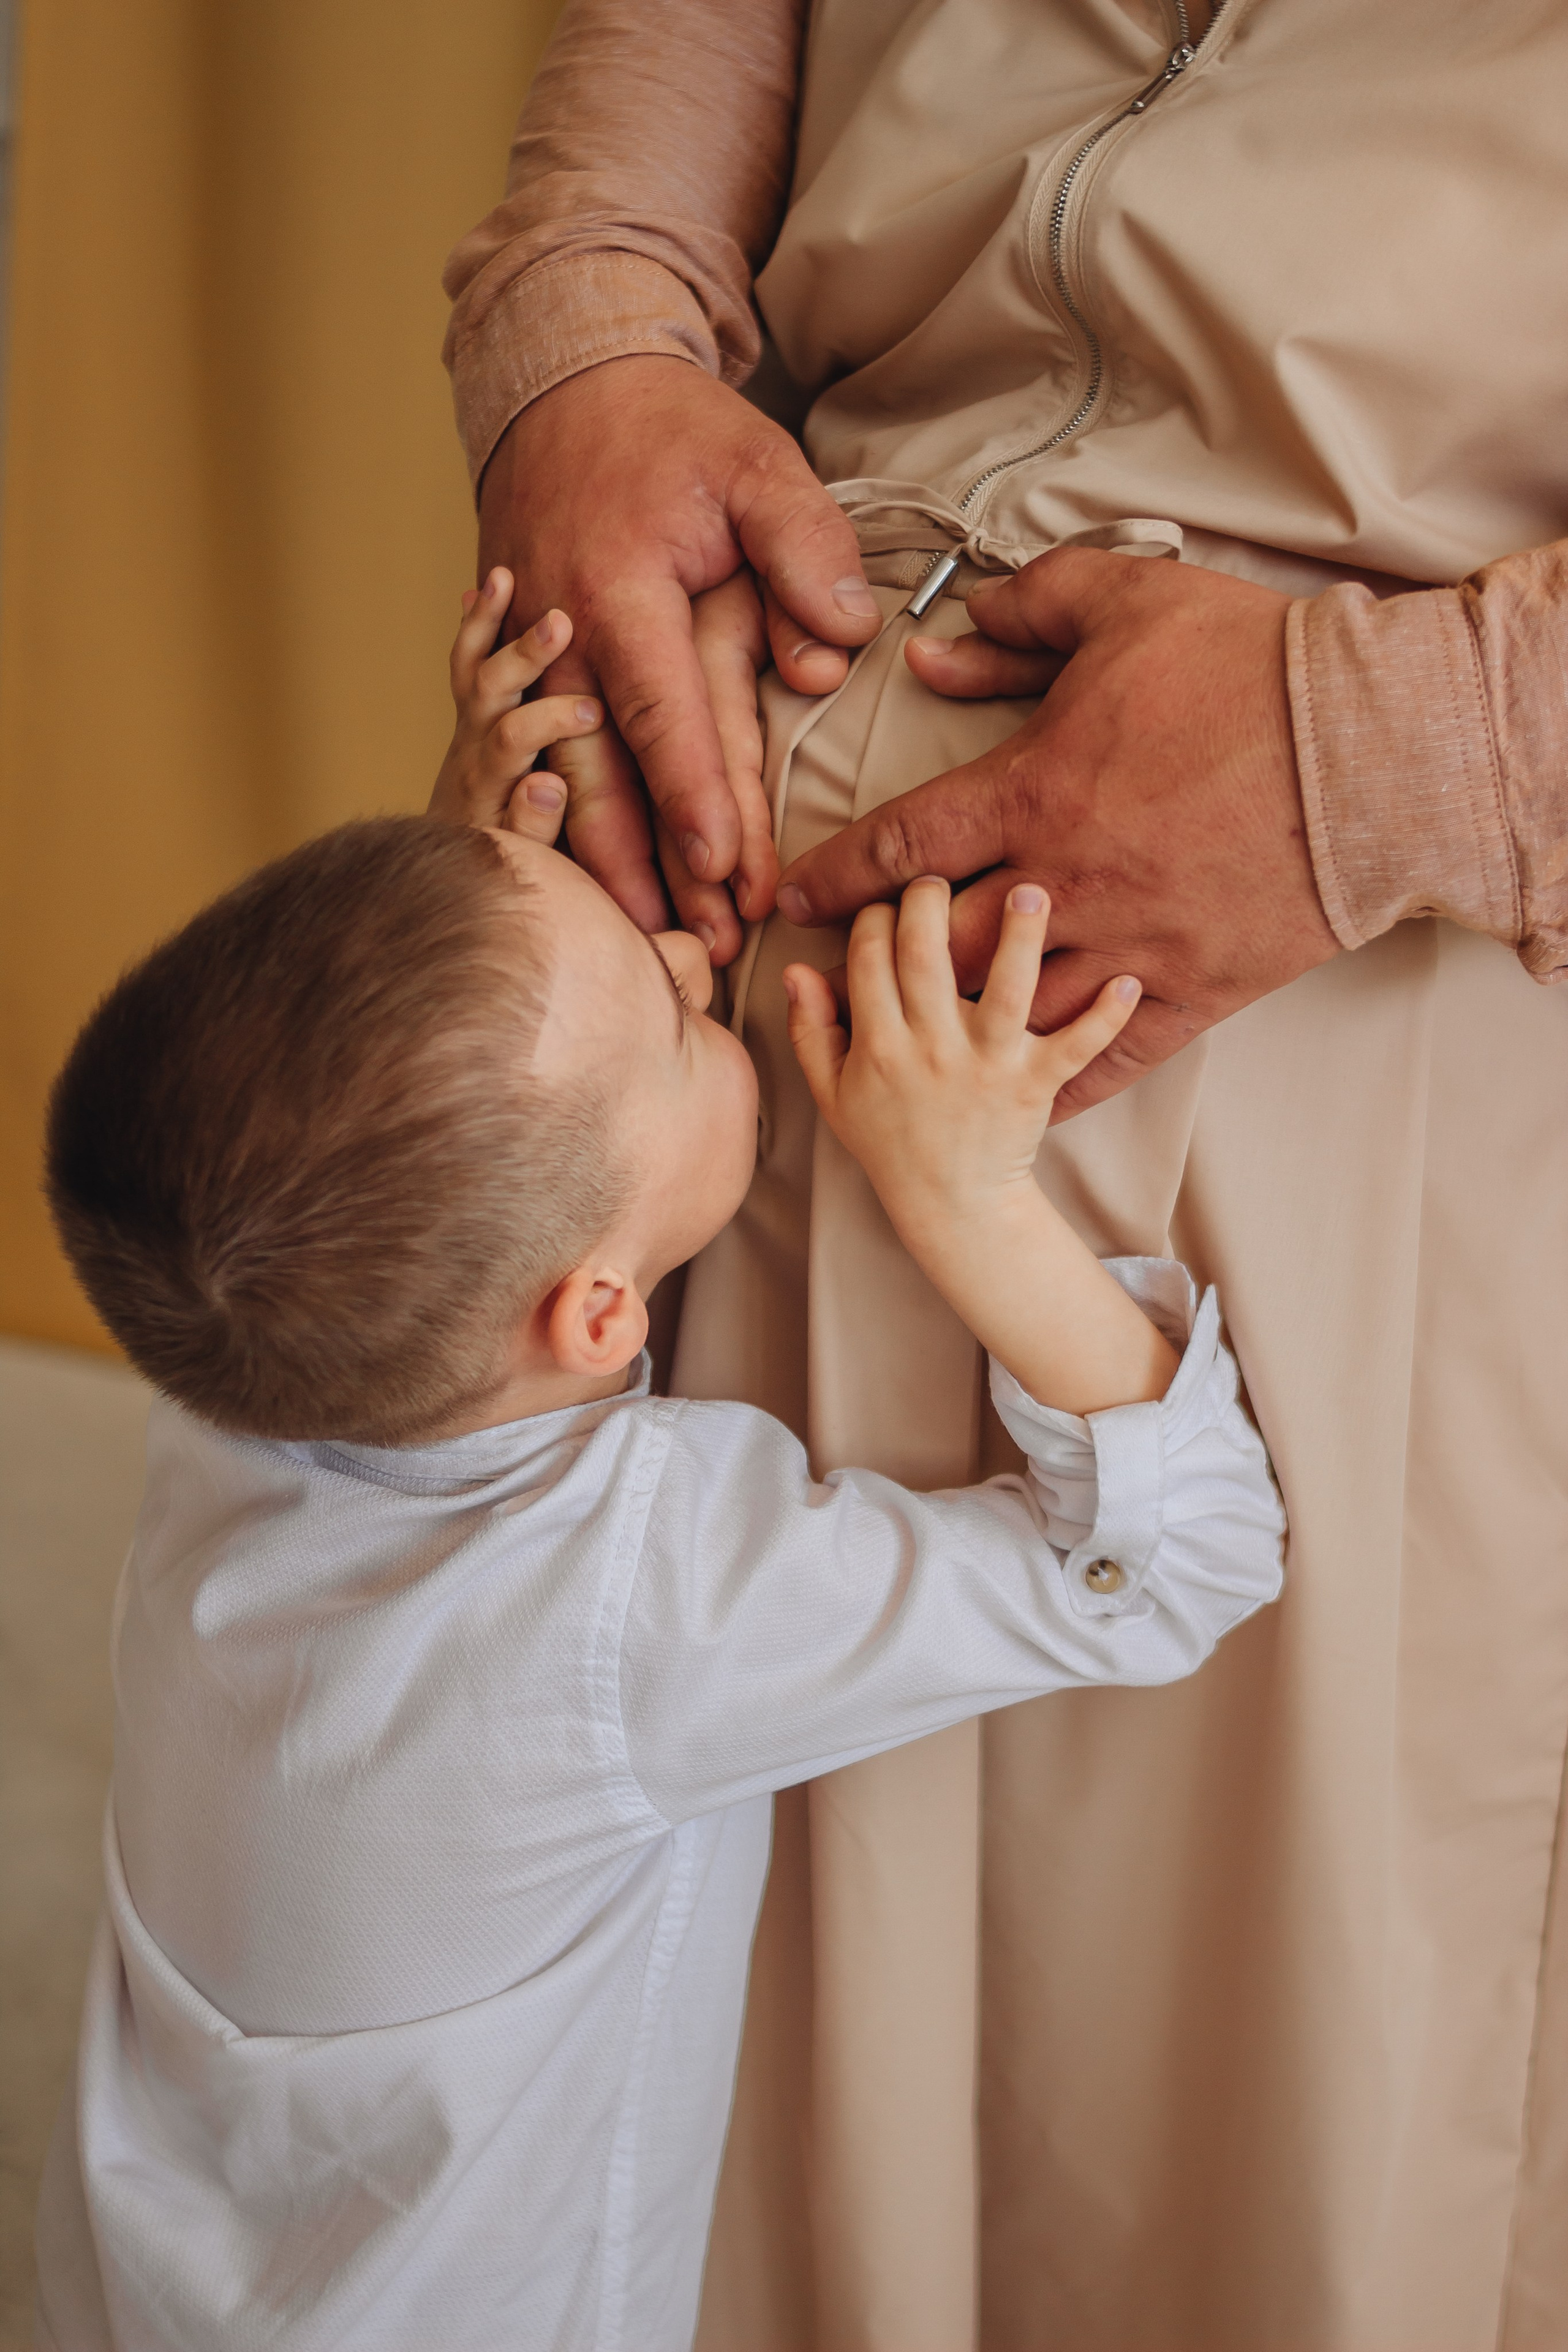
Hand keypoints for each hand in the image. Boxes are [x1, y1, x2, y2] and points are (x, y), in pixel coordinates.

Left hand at [428, 568, 591, 846]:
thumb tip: (547, 786)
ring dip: (487, 621)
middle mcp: (472, 747)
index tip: (592, 710)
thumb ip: (533, 827)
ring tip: (502, 578)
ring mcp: (469, 725)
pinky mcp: (472, 711)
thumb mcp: (525, 858)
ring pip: (470, 666)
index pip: (514, 740)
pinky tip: (488, 586)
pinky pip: (466, 661)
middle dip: (523, 655)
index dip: (550, 720)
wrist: (463, 859)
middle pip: (489, 691)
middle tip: (559, 624)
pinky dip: (476, 624)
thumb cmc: (510, 861)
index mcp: (490, 781)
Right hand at [478, 356, 881, 961]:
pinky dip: (568, 830)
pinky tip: (602, 884)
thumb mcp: (756, 463)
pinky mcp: (521, 671)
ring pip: (565, 787)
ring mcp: (530, 658)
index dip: (694, 797)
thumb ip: (806, 548)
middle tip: (700, 949)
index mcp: (622, 590)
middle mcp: (562, 636)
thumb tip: (843, 643)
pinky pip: (539, 766)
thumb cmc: (669, 435)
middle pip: (604, 779)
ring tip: (655, 940)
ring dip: (609, 868)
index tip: (725, 868)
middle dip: (653, 871)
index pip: (664, 713)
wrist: (561, 391)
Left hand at [776, 549, 1340, 1118]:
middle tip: (850, 969)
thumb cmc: (1251, 669)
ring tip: (917, 1031)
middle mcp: (1063, 884)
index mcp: (1035, 792)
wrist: (1378, 752)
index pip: (903, 847)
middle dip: (881, 961)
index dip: (837, 876)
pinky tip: (1017, 1096)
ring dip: (955, 1023)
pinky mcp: (1189, 993)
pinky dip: (1053, 1080)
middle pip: (935, 947)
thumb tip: (939, 648)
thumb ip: (1022, 618)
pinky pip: (1102, 1058)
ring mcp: (1125, 949)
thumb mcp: (1126, 601)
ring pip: (1007, 1011)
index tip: (793, 896)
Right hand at [784, 879, 1174, 1409]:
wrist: (951, 1205)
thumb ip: (811, 1029)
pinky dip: (1105, 1018)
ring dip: (1022, 938)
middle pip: (925, 954)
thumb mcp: (834, 1093)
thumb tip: (797, 969)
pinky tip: (1128, 981)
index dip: (876, 915)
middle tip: (940, 872)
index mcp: (879, 1044)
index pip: (868, 956)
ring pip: (1005, 989)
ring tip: (1033, 889)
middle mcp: (932, 1048)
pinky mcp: (1036, 1083)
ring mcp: (987, 1065)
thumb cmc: (891, 1142)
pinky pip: (1076, 1047)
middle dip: (929, 900)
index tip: (888, 902)